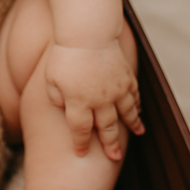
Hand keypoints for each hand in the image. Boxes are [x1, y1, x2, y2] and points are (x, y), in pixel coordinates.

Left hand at [44, 40, 143, 160]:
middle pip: (107, 127)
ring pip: (127, 113)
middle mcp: (100, 100)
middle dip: (111, 144)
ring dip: (133, 125)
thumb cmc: (64, 55)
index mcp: (78, 102)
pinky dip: (137, 104)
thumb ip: (55, 97)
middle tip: (115, 157)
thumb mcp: (50, 79)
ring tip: (139, 133)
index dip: (81, 143)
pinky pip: (134, 95)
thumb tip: (63, 109)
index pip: (80, 130)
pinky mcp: (125, 77)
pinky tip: (139, 109)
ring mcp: (116, 89)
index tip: (81, 153)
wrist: (87, 33)